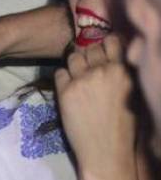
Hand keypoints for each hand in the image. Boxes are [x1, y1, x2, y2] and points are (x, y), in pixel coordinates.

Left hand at [55, 35, 138, 179]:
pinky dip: (63, 78)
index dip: (105, 45)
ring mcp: (82, 79)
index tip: (103, 52)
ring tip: (79, 78)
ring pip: (73, 56)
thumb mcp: (132, 94)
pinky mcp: (65, 90)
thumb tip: (114, 57)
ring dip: (75, 64)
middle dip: (90, 55)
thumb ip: (123, 73)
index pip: (111, 41)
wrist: (107, 151)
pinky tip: (70, 90)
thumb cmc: (125, 126)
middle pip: (90, 47)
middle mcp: (103, 71)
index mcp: (123, 71)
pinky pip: (59, 72)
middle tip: (90, 68)